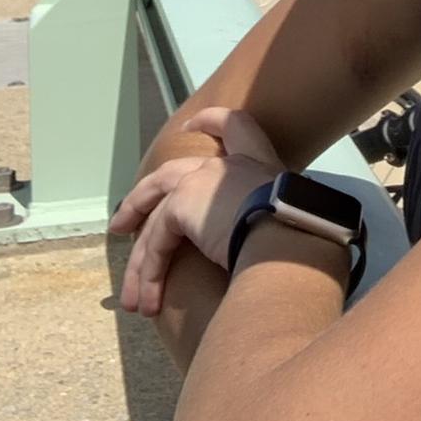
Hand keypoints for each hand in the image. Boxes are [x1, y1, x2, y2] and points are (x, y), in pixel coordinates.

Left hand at [109, 106, 281, 316]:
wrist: (288, 235)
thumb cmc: (298, 231)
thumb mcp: (286, 218)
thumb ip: (269, 221)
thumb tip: (269, 250)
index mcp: (258, 162)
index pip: (235, 126)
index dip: (211, 121)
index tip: (192, 124)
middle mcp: (227, 165)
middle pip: (171, 173)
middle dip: (141, 199)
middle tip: (122, 223)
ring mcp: (202, 179)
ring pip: (157, 218)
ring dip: (143, 262)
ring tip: (136, 298)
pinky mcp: (182, 203)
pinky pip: (158, 243)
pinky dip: (150, 274)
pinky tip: (147, 298)